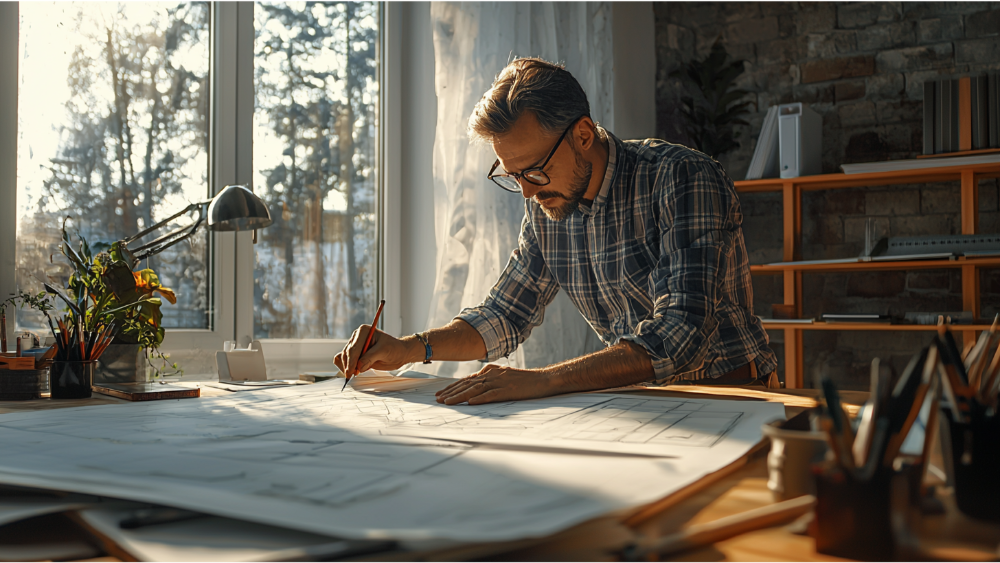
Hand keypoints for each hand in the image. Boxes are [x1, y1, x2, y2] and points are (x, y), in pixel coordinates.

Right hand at [333, 326, 417, 377]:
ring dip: (347, 367)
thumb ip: (370, 357)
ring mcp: (355, 346)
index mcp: (363, 331)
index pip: (353, 348)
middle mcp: (357, 337)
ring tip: (355, 373)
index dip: (351, 361)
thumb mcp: (384, 351)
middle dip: (349, 365)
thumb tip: (358, 366)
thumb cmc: (394, 348)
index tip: (351, 371)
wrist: (399, 353)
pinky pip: (344, 361)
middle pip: (346, 353)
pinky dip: (346, 367)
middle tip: (352, 375)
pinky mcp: (355, 355)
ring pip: (343, 357)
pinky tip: (353, 372)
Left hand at [435, 364, 554, 404]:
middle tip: (438, 399)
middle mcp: (492, 375)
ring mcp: (500, 382)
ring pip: (475, 390)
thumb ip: (490, 379)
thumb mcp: (504, 377)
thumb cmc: (525, 381)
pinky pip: (491, 395)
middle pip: (467, 384)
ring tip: (447, 402)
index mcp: (490, 371)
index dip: (453, 387)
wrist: (543, 379)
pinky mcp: (508, 390)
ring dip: (460, 396)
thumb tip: (475, 387)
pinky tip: (470, 403)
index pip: (467, 380)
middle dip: (451, 392)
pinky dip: (480, 399)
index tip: (441, 393)